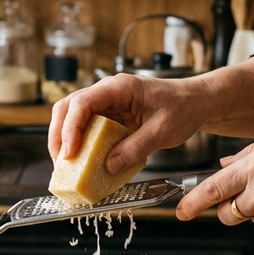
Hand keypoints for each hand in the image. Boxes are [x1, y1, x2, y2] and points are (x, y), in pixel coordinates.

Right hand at [48, 73, 206, 173]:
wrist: (194, 102)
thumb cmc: (182, 108)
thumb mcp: (163, 131)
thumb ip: (135, 148)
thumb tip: (109, 167)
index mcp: (119, 88)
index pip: (83, 103)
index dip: (71, 128)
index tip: (71, 152)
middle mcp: (107, 92)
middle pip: (67, 108)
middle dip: (58, 136)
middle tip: (61, 163)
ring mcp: (105, 104)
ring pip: (71, 118)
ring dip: (64, 141)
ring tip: (67, 166)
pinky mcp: (108, 116)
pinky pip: (86, 128)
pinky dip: (79, 145)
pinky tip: (82, 162)